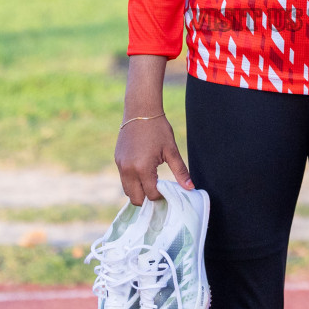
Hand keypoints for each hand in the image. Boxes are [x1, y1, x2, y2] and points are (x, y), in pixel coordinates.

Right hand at [114, 55, 194, 204]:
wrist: (140, 111)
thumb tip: (191, 188)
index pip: (151, 195)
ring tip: (152, 180)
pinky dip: (132, 181)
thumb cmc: (158, 129)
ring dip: (139, 190)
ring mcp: (120, 166)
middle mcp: (128, 170)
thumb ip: (180, 171)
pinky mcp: (117, 160)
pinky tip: (144, 172)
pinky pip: (123, 179)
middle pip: (136, 198)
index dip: (161, 196)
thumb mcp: (171, 150)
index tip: (169, 190)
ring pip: (127, 190)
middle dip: (148, 198)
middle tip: (160, 189)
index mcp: (142, 169)